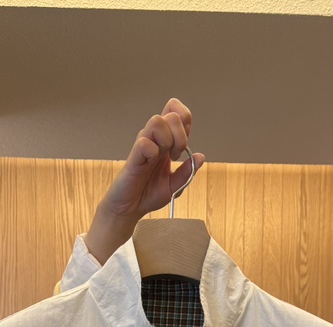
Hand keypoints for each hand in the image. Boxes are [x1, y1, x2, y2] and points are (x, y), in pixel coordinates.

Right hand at [85, 98, 205, 264]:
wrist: (131, 208)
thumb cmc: (149, 194)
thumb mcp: (175, 185)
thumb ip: (188, 172)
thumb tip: (200, 157)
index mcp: (166, 141)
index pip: (177, 112)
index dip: (185, 121)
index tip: (183, 144)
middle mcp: (155, 139)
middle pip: (172, 115)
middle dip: (180, 136)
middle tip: (175, 156)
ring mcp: (143, 145)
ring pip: (157, 121)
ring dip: (167, 140)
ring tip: (164, 158)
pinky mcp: (134, 155)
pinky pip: (144, 142)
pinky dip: (152, 152)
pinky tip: (149, 163)